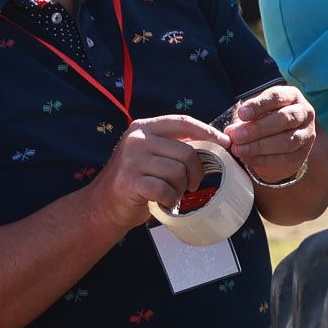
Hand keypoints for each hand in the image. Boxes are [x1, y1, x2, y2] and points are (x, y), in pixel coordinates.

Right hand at [89, 115, 225, 231]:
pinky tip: (164, 203)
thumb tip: (213, 143)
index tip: (224, 142)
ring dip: (181, 189)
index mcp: (145, 127)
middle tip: (190, 186)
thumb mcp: (152, 155)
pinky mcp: (130, 181)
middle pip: (186, 152)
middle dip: (195, 173)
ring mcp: (132, 159)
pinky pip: (165, 189)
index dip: (207, 132)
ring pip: (178, 172)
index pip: (183, 122)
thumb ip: (173, 146)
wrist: (103, 206)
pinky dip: (170, 200)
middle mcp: (137, 139)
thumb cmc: (135, 181)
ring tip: (172, 194)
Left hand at [223, 85, 317, 184]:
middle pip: (284, 119)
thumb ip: (244, 119)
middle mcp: (304, 113)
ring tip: (239, 149)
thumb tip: (231, 131)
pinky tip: (247, 158)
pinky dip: (263, 159)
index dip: (259, 105)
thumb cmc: (265, 119)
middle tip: (237, 136)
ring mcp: (306, 134)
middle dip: (258, 129)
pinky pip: (284, 158)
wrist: (280, 142)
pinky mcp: (302, 154)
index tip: (242, 114)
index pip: (277, 96)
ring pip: (286, 141)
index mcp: (292, 96)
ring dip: (259, 146)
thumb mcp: (255, 113)